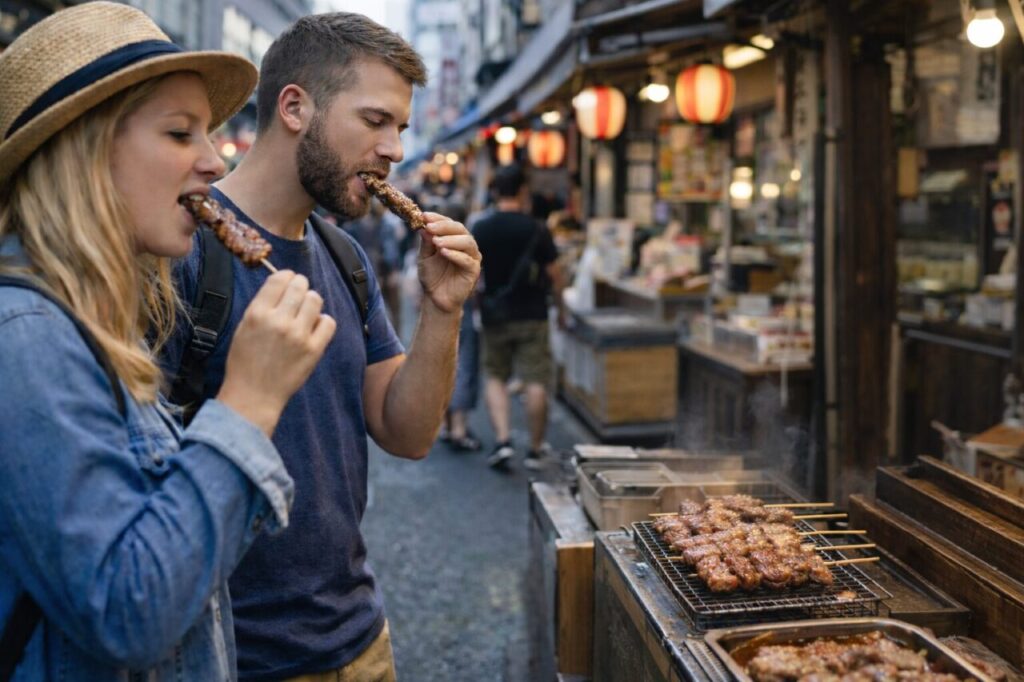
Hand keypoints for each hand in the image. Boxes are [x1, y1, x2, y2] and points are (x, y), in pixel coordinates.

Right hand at [217, 271, 336, 435]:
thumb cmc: (245, 362)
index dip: (287, 276)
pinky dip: (323, 321)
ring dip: (312, 303)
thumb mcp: (243, 327)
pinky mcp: (314, 350)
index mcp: (257, 313)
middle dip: (301, 286)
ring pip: (316, 300)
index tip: (289, 280)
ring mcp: (298, 336)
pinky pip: (328, 322)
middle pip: (300, 286)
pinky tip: (314, 328)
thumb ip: (262, 306)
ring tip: (305, 313)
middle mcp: (278, 321)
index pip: (279, 279)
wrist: (254, 395)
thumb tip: (282, 284)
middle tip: (299, 294)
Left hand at [416, 213, 480, 313]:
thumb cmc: (432, 276)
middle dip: (444, 227)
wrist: (436, 298)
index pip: (449, 223)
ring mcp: (472, 258)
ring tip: (436, 241)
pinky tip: (443, 252)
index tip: (424, 216)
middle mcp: (465, 246)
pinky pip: (467, 260)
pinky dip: (455, 254)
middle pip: (460, 229)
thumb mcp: (425, 256)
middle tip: (430, 227)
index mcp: (454, 239)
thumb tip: (423, 225)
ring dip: (451, 240)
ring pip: (467, 242)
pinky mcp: (474, 271)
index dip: (437, 218)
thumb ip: (426, 242)